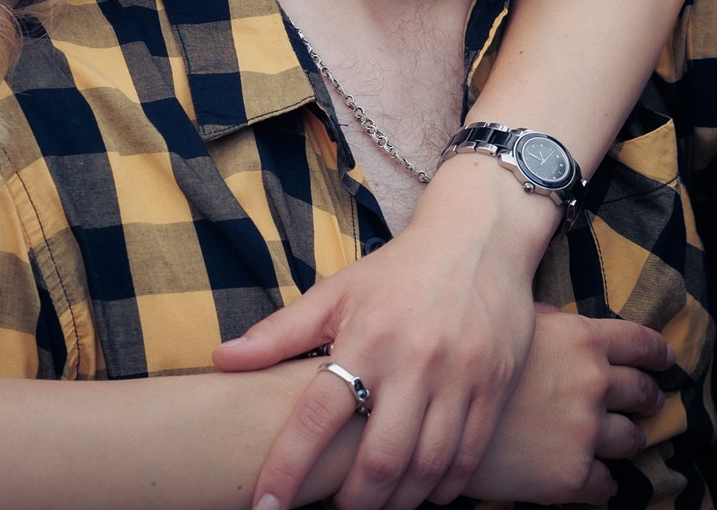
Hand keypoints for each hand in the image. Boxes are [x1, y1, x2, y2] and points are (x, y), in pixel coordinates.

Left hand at [213, 157, 557, 509]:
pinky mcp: (494, 385)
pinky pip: (469, 455)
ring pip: (427, 465)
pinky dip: (445, 486)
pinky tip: (425, 491)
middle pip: (379, 459)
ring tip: (377, 505)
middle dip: (354, 503)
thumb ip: (280, 332)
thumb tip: (222, 359)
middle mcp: (415, 360)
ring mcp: (460, 375)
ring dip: (398, 502)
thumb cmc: (400, 269)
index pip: (319, 416)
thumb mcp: (337, 291)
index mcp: (367, 337)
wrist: (480, 235)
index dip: (289, 467)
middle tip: (338, 509)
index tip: (267, 506)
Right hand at [464, 306, 670, 505]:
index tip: (667, 361)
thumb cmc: (467, 363)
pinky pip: (606, 485)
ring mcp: (586, 432)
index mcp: (583, 340)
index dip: (658, 354)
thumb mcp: (510, 325)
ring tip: (617, 442)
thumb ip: (547, 323)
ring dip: (626, 440)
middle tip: (648, 403)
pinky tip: (592, 480)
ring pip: (632, 440)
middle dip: (648, 399)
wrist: (434, 421)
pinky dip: (602, 483)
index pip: (641, 344)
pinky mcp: (573, 476)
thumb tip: (559, 320)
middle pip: (643, 393)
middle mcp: (594, 384)